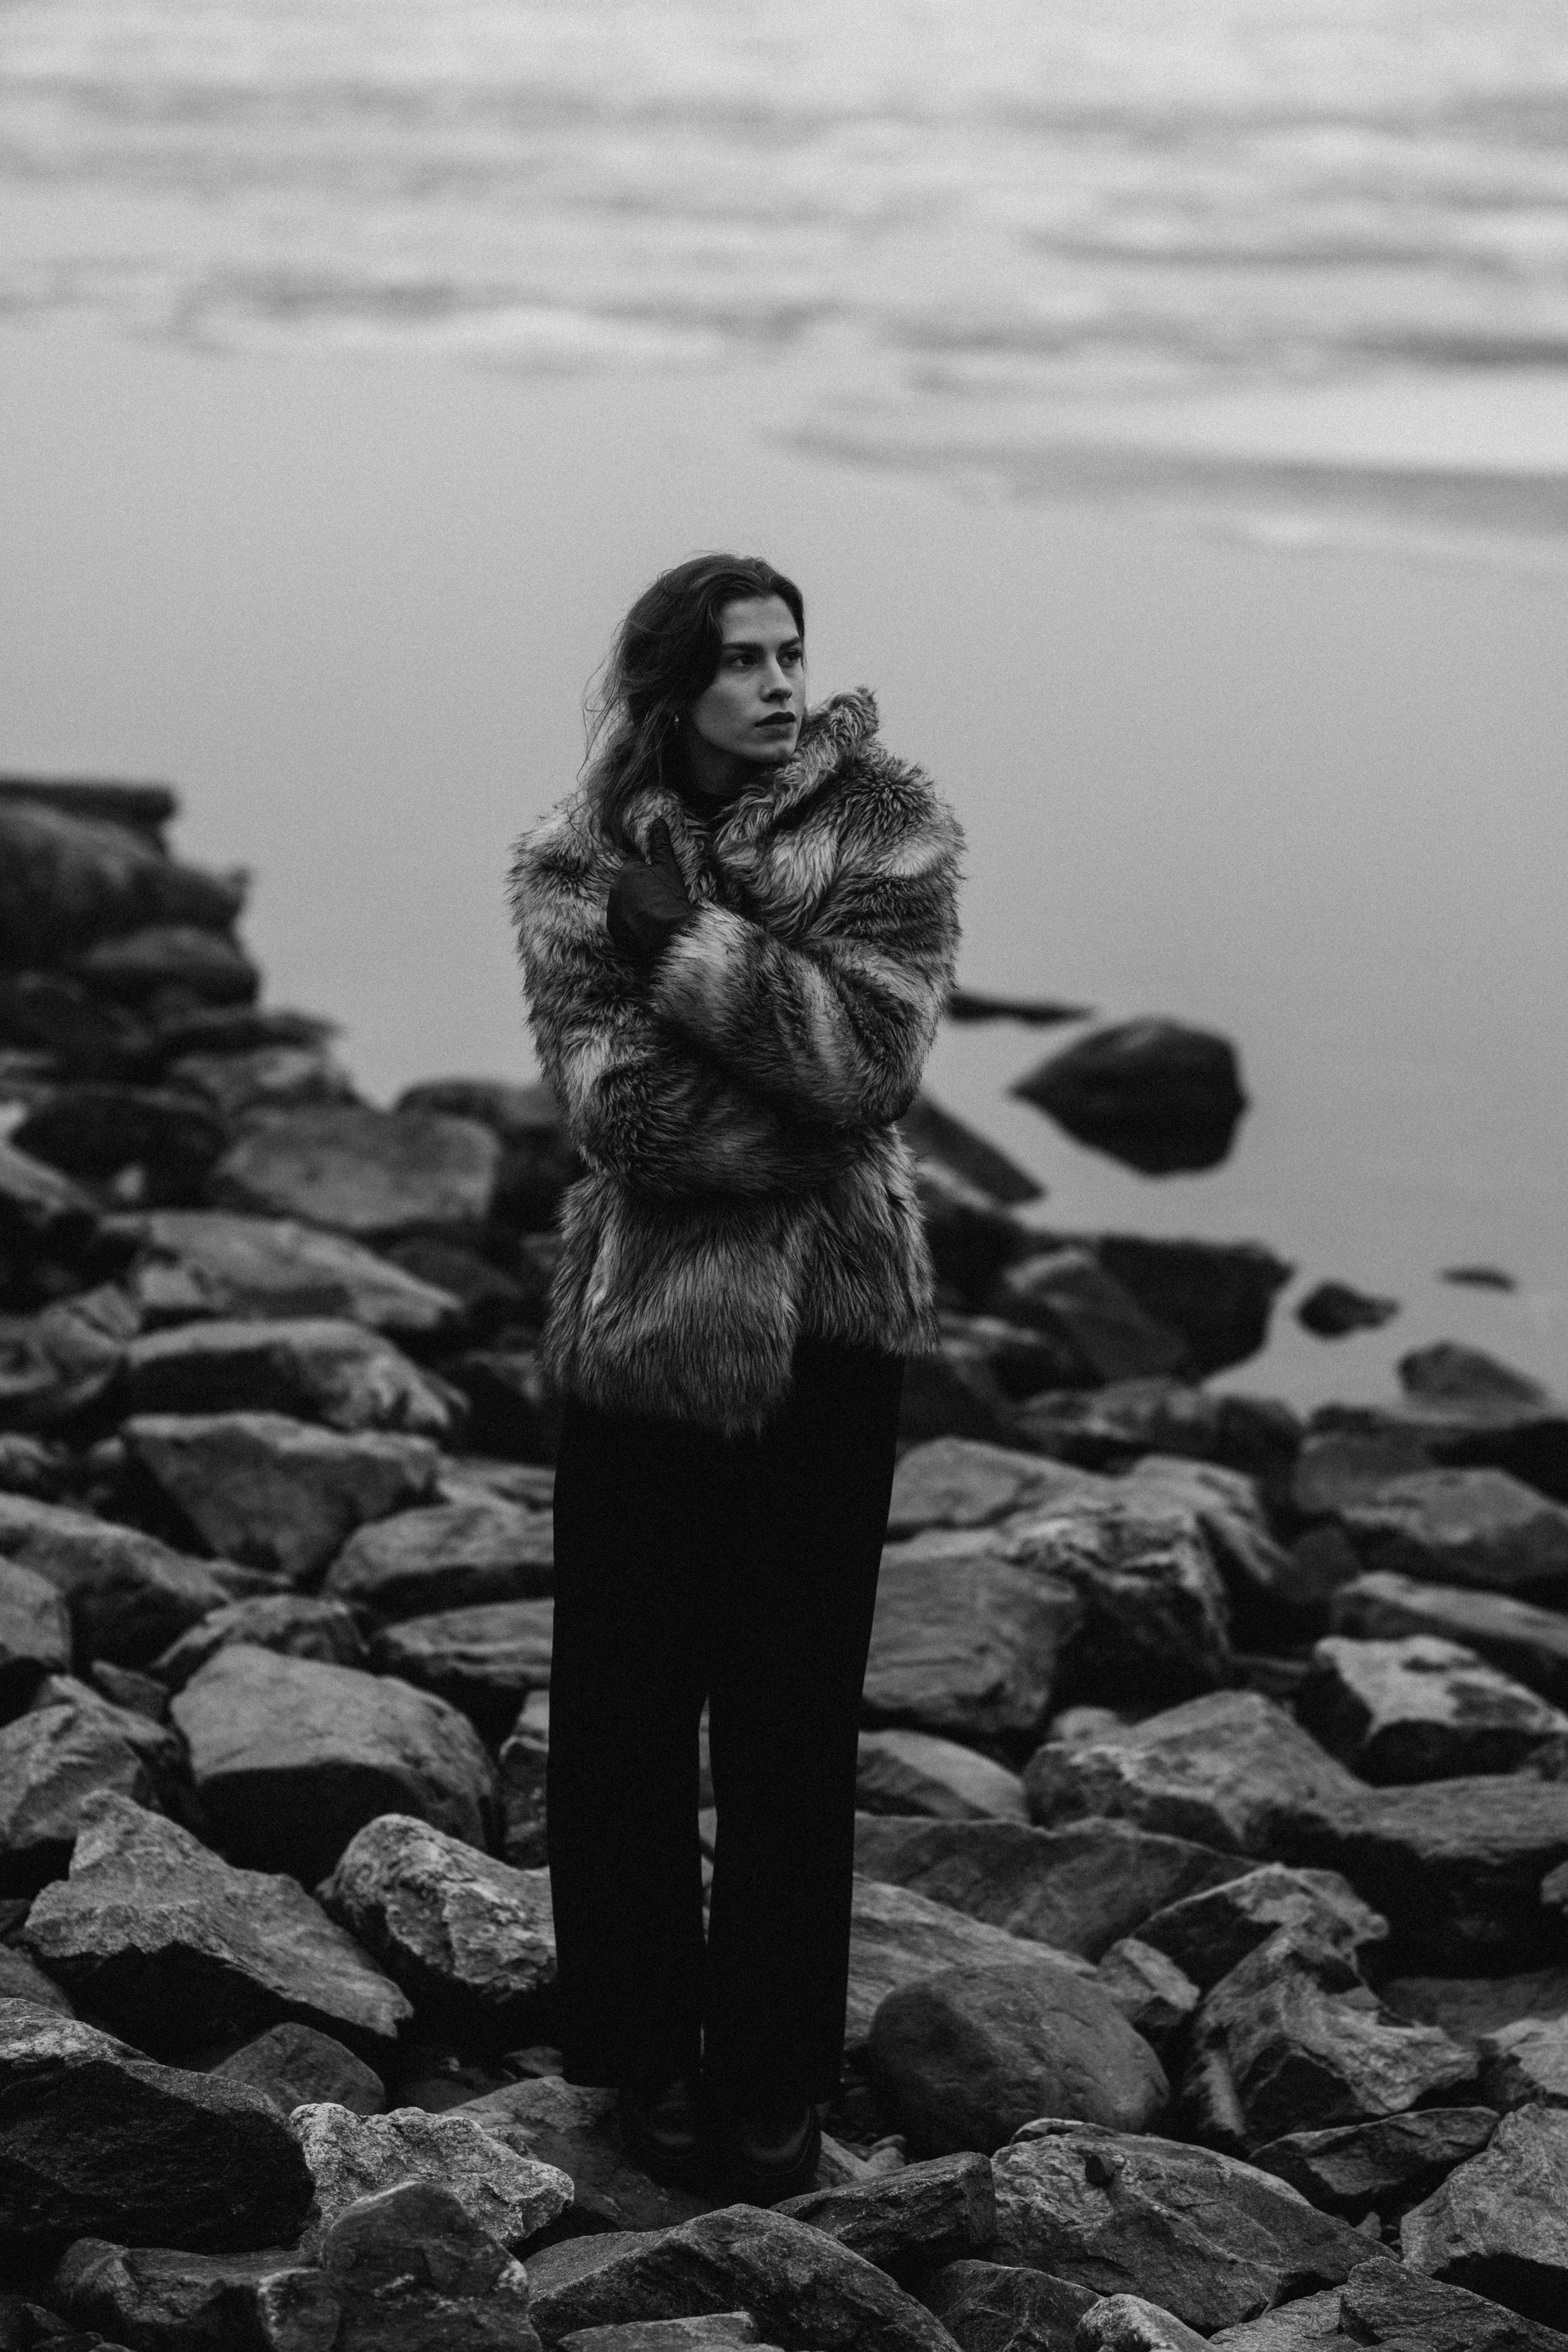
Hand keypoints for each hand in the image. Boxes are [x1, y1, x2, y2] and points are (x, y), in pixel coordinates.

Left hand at [607, 820, 693, 966]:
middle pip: (630, 887)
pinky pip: (622, 924)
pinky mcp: (614, 931)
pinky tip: (647, 928)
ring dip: (636, 909)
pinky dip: (632, 925)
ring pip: (625, 905)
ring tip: (655, 917)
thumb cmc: (670, 899)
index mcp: (627, 871)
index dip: (651, 878)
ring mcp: (613, 911)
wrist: (668, 934)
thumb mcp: (669, 868)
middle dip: (642, 892)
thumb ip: (661, 844)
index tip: (662, 888)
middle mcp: (615, 890)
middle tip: (660, 902)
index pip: (637, 869)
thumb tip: (658, 820)